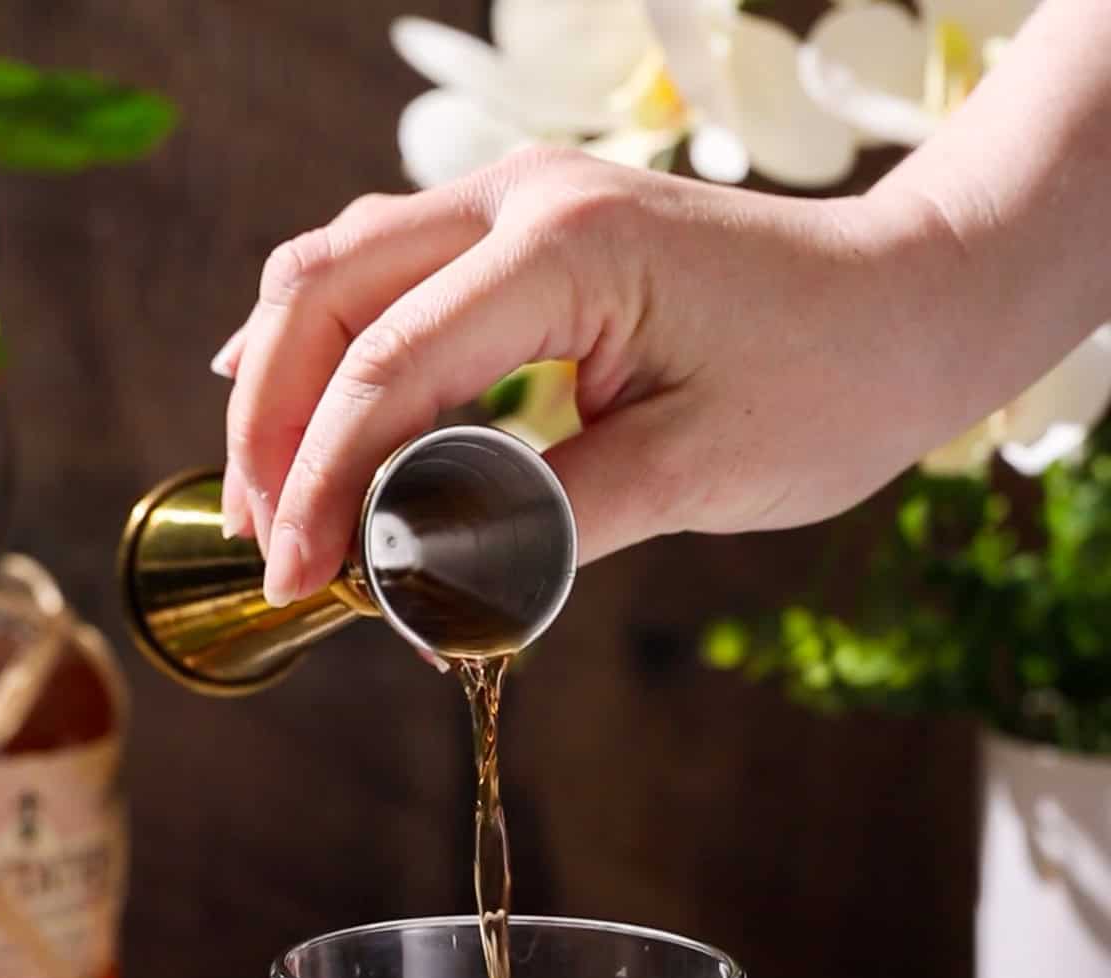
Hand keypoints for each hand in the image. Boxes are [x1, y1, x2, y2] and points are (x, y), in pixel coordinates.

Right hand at [216, 149, 930, 605]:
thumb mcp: (694, 474)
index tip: (295, 581)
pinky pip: (387, 271)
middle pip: (326, 296)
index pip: (387, 369)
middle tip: (264, 548)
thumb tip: (422, 575)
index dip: (320, 484)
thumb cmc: (831, 381)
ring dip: (286, 380)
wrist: (910, 301)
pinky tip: (299, 404)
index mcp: (565, 250)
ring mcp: (516, 200)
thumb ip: (547, 521)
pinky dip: (331, 343)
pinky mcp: (525, 231)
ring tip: (268, 498)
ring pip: (338, 269)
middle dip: (273, 428)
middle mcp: (520, 199)